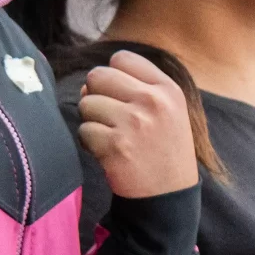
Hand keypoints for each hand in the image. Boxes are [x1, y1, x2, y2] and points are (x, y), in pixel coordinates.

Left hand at [77, 49, 200, 199]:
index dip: (113, 75)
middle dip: (96, 94)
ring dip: (92, 121)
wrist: (169, 196)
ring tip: (112, 136)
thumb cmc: (164, 150)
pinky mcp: (115, 145)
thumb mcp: (170, 111)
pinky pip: (84, 130)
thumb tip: (89, 83)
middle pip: (98, 75)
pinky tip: (107, 152)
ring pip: (87, 103)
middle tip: (110, 117)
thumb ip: (137, 87)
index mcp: (168, 89)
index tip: (119, 94)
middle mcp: (152, 101)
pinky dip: (89, 142)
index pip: (122, 58)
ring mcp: (134, 123)